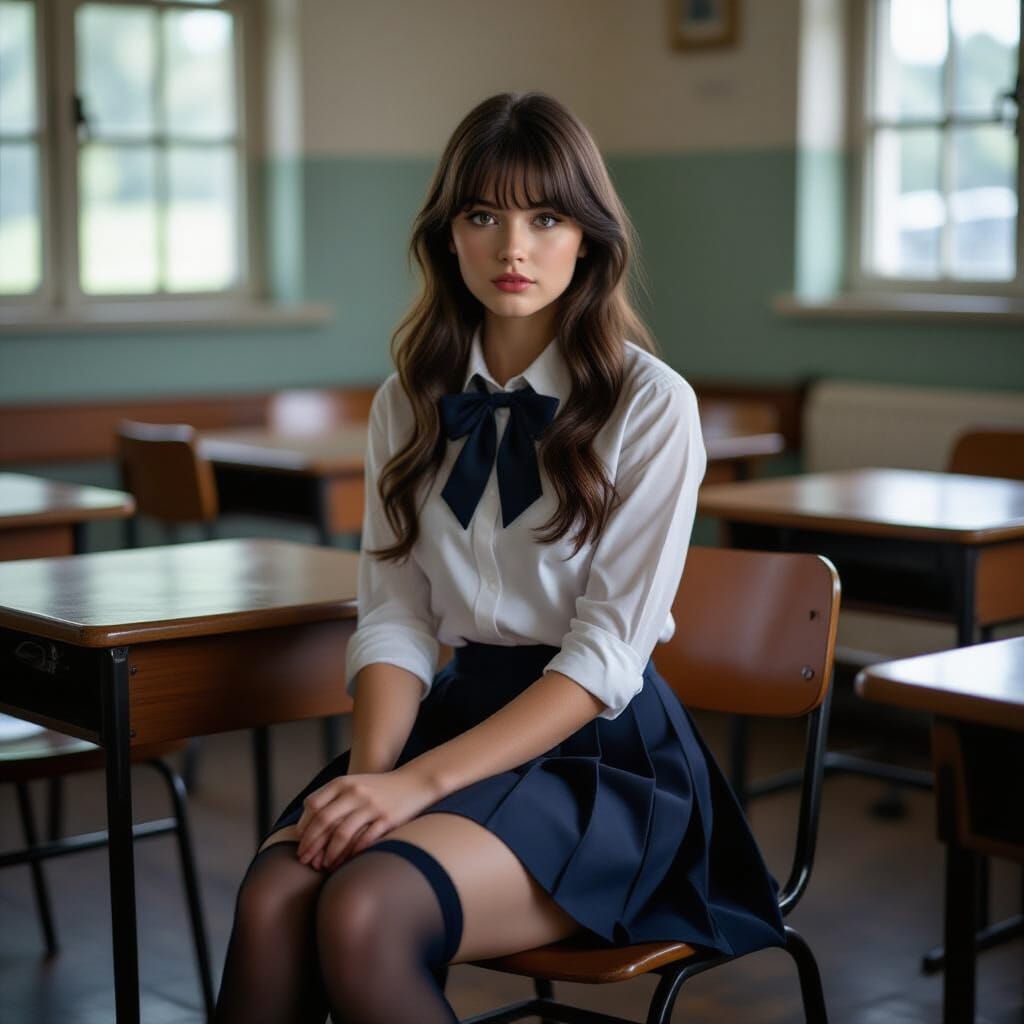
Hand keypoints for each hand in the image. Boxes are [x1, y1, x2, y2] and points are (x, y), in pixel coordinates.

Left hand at [294, 766, 439, 870]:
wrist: (413, 782)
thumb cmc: (377, 788)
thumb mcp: (352, 784)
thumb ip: (330, 798)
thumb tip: (303, 826)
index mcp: (343, 782)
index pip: (313, 805)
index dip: (304, 826)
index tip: (300, 843)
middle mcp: (355, 792)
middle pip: (324, 820)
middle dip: (311, 843)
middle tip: (303, 860)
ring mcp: (371, 805)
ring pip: (342, 833)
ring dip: (329, 853)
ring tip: (323, 866)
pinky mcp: (386, 819)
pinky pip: (364, 840)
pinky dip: (351, 854)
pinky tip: (345, 863)